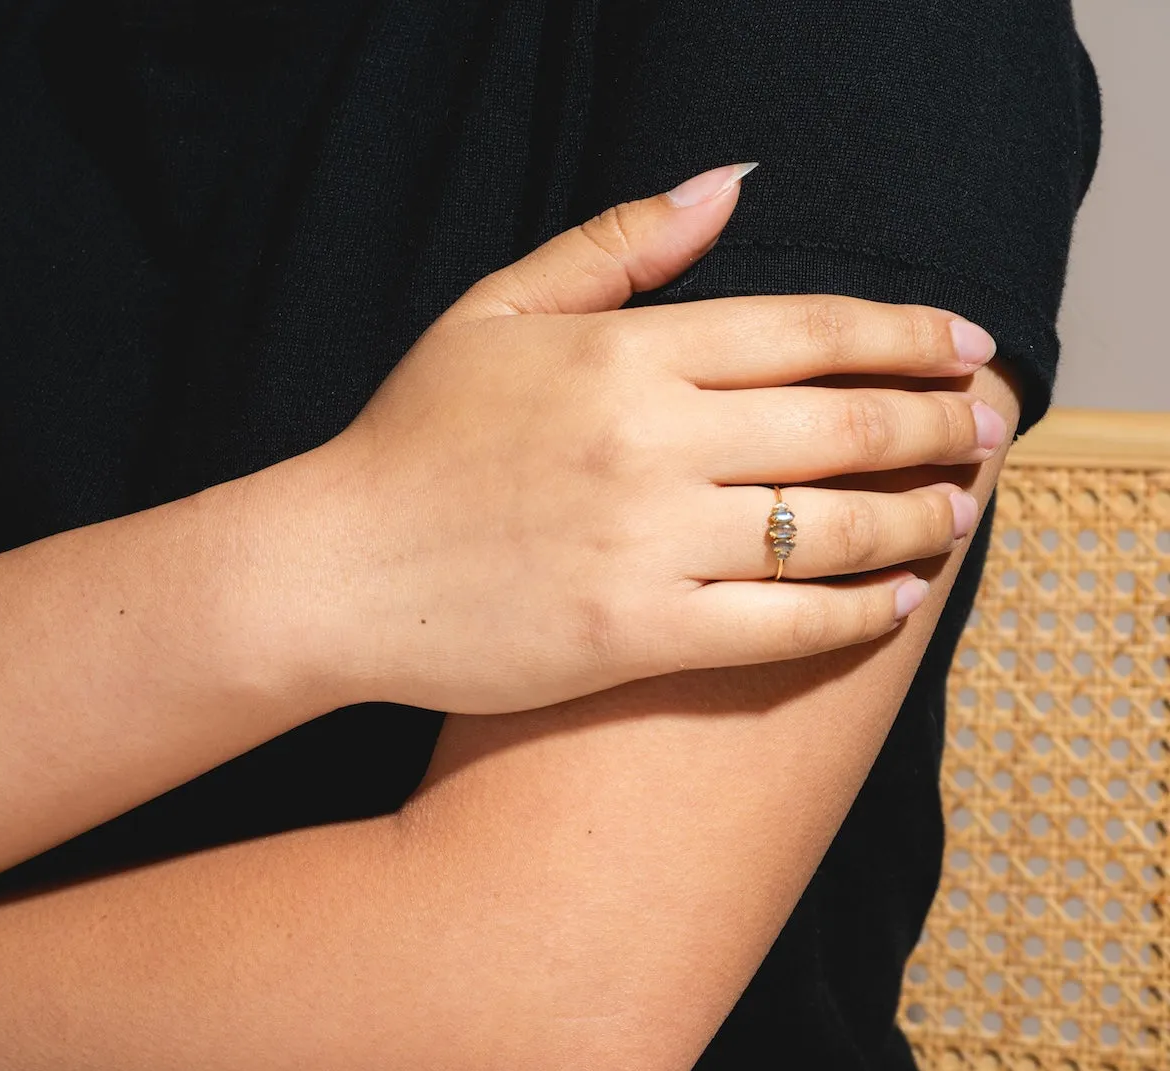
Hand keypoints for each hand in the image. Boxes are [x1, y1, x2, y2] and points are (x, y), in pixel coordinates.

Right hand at [310, 164, 1002, 713]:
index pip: (810, 331)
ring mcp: (647, 545)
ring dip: (921, 520)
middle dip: (940, 425)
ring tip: (959, 513)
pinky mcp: (636, 636)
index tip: (965, 347)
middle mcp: (650, 442)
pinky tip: (897, 602)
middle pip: (845, 426)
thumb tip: (730, 182)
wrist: (334, 571)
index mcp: (624, 353)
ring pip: (834, 530)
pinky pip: (785, 626)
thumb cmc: (412, 442)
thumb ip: (617, 242)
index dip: (907, 335)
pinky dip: (859, 614)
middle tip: (988, 430)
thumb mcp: (498, 311)